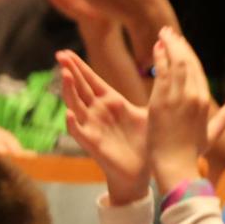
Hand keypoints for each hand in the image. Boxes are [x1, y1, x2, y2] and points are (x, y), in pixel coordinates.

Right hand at [56, 50, 150, 203]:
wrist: (140, 172)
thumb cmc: (142, 143)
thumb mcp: (146, 113)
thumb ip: (151, 93)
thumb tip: (165, 71)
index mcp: (111, 102)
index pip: (91, 80)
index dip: (80, 67)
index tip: (67, 52)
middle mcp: (98, 112)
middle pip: (80, 88)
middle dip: (70, 71)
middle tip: (60, 54)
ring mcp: (93, 127)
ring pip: (76, 105)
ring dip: (70, 91)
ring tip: (65, 75)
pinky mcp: (93, 143)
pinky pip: (79, 132)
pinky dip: (73, 123)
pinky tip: (69, 113)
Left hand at [145, 28, 224, 193]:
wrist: (175, 166)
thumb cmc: (190, 153)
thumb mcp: (210, 135)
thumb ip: (223, 119)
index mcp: (204, 101)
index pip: (197, 70)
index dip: (189, 54)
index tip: (180, 44)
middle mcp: (194, 96)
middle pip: (187, 62)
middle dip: (179, 45)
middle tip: (169, 32)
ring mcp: (178, 98)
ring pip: (175, 64)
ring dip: (169, 46)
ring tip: (162, 34)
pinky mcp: (161, 101)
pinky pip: (162, 73)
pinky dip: (160, 58)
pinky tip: (156, 48)